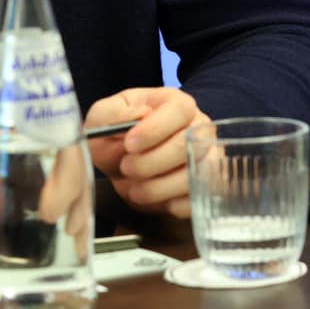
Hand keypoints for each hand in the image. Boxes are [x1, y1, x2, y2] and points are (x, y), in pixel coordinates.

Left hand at [85, 88, 208, 218]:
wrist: (119, 158)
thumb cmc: (115, 132)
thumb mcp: (104, 115)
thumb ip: (115, 114)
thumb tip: (140, 114)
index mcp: (177, 104)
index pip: (180, 110)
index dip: (156, 129)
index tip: (129, 144)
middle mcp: (198, 129)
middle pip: (186, 146)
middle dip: (151, 163)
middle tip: (125, 167)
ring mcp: (205, 158)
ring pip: (193, 176)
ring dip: (159, 188)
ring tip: (134, 189)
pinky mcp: (203, 186)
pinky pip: (197, 199)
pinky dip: (174, 205)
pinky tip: (154, 200)